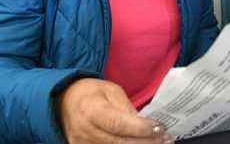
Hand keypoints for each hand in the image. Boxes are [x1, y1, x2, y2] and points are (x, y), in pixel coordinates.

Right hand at [56, 78, 171, 143]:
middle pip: (119, 143)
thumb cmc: (91, 93)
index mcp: (91, 110)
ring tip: (159, 143)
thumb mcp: (111, 91)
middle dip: (145, 142)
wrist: (64, 102)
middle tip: (166, 139)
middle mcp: (84, 132)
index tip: (160, 127)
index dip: (141, 129)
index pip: (118, 124)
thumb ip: (127, 109)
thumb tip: (146, 125)